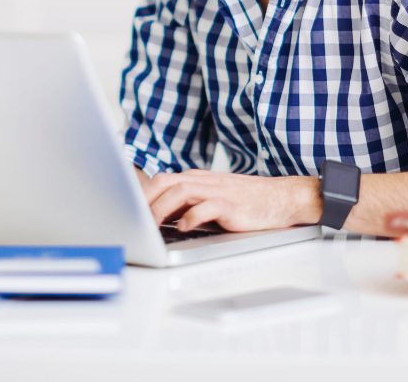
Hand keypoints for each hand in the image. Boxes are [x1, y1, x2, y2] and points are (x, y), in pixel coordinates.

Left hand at [139, 169, 320, 231]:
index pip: (161, 180)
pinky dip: (192, 216)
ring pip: (181, 191)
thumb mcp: (211, 198)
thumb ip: (187, 204)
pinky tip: (183, 227)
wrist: (280, 198)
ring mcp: (217, 191)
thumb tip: (157, 219)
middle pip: (166, 182)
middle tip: (133, 219)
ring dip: (162, 208)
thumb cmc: (244, 202)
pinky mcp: (231, 204)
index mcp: (196, 179)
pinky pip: (207, 206)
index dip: (141, 195)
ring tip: (151, 225)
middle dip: (146, 200)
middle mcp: (203, 181)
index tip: (127, 211)